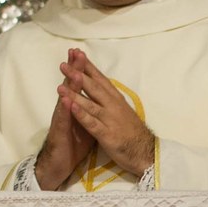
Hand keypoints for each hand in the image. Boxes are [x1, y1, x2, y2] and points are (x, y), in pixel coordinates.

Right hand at [33, 58, 97, 190]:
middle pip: (71, 86)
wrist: (59, 164)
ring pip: (65, 99)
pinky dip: (65, 109)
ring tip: (73, 71)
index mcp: (76, 107)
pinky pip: (63, 120)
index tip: (83, 53)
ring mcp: (61, 119)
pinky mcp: (59, 132)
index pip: (79, 85)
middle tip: (75, 52)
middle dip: (74, 69)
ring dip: (69, 85)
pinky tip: (66, 100)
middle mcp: (66, 109)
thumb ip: (88, 111)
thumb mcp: (85, 125)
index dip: (81, 69)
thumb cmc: (73, 145)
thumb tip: (97, 99)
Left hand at [58, 48, 155, 177]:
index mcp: (116, 99)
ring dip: (75, 94)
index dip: (87, 66)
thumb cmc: (132, 131)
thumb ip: (109, 96)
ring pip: (90, 104)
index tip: (75, 53)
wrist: (147, 153)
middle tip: (63, 64)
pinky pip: (92, 123)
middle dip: (78, 75)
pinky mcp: (107, 135)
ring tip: (60, 86)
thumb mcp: (122, 109)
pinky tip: (70, 108)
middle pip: (93, 88)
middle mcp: (113, 106)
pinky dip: (81, 115)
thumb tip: (98, 81)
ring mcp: (110, 120)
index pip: (100, 79)